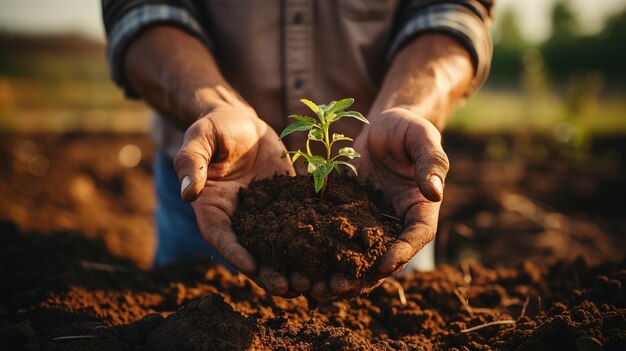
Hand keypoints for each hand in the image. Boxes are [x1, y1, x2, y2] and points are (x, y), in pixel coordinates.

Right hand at [174, 98, 298, 296]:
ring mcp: (264, 211)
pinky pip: (298, 220)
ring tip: (311, 282)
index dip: (234, 253)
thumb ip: (191, 163)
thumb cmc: (214, 128)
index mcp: (212, 207)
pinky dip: (311, 238)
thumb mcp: (199, 139)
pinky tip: (330, 251)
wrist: (241, 120)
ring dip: (292, 264)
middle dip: (267, 272)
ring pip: (277, 244)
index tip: (251, 267)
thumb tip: (188, 192)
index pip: (221, 237)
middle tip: (287, 288)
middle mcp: (238, 216)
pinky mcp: (286, 201)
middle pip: (251, 250)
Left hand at [309, 107, 448, 299]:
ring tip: (315, 289)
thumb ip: (430, 161)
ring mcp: (369, 223)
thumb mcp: (421, 137)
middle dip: (362, 276)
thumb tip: (434, 192)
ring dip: (338, 274)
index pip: (416, 236)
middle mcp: (395, 222)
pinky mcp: (345, 217)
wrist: (380, 126)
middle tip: (338, 288)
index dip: (402, 252)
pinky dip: (320, 255)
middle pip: (383, 257)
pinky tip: (300, 268)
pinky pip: (334, 239)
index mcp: (419, 209)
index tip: (384, 264)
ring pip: (356, 256)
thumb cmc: (407, 128)